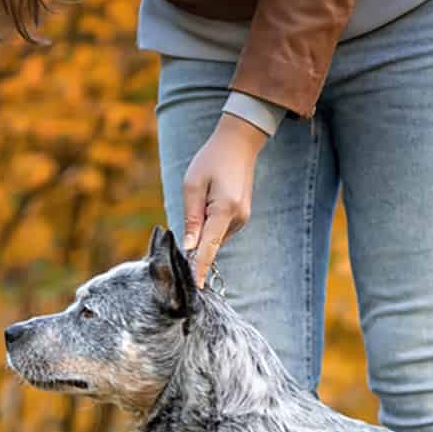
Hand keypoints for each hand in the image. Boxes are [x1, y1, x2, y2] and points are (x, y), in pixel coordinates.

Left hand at [181, 113, 268, 284]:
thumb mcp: (192, 185)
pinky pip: (221, 228)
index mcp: (224, 210)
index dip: (200, 268)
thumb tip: (189, 247)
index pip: (209, 247)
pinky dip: (211, 222)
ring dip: (204, 225)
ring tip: (206, 192)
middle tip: (194, 202)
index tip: (196, 287)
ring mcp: (243, 219)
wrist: (238, 144)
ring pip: (215, 235)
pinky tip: (212, 197)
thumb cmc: (211, 160)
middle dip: (197, 236)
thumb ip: (191, 218)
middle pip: (210, 241)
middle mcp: (238, 219)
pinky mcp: (242, 216)